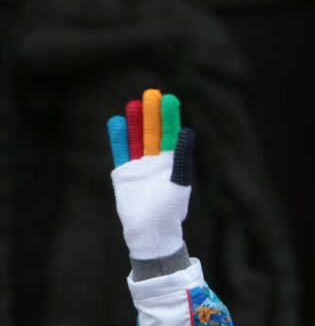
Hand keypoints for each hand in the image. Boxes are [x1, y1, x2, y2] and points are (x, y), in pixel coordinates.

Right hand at [107, 89, 194, 259]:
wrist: (151, 231)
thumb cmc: (170, 211)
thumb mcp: (179, 183)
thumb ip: (182, 159)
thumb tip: (188, 133)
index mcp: (174, 164)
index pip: (172, 135)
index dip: (170, 118)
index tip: (170, 99)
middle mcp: (158, 162)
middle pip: (153, 133)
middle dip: (152, 114)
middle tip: (151, 93)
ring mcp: (140, 166)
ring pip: (136, 139)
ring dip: (134, 123)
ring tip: (133, 104)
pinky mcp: (125, 174)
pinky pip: (121, 152)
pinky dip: (119, 138)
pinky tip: (116, 122)